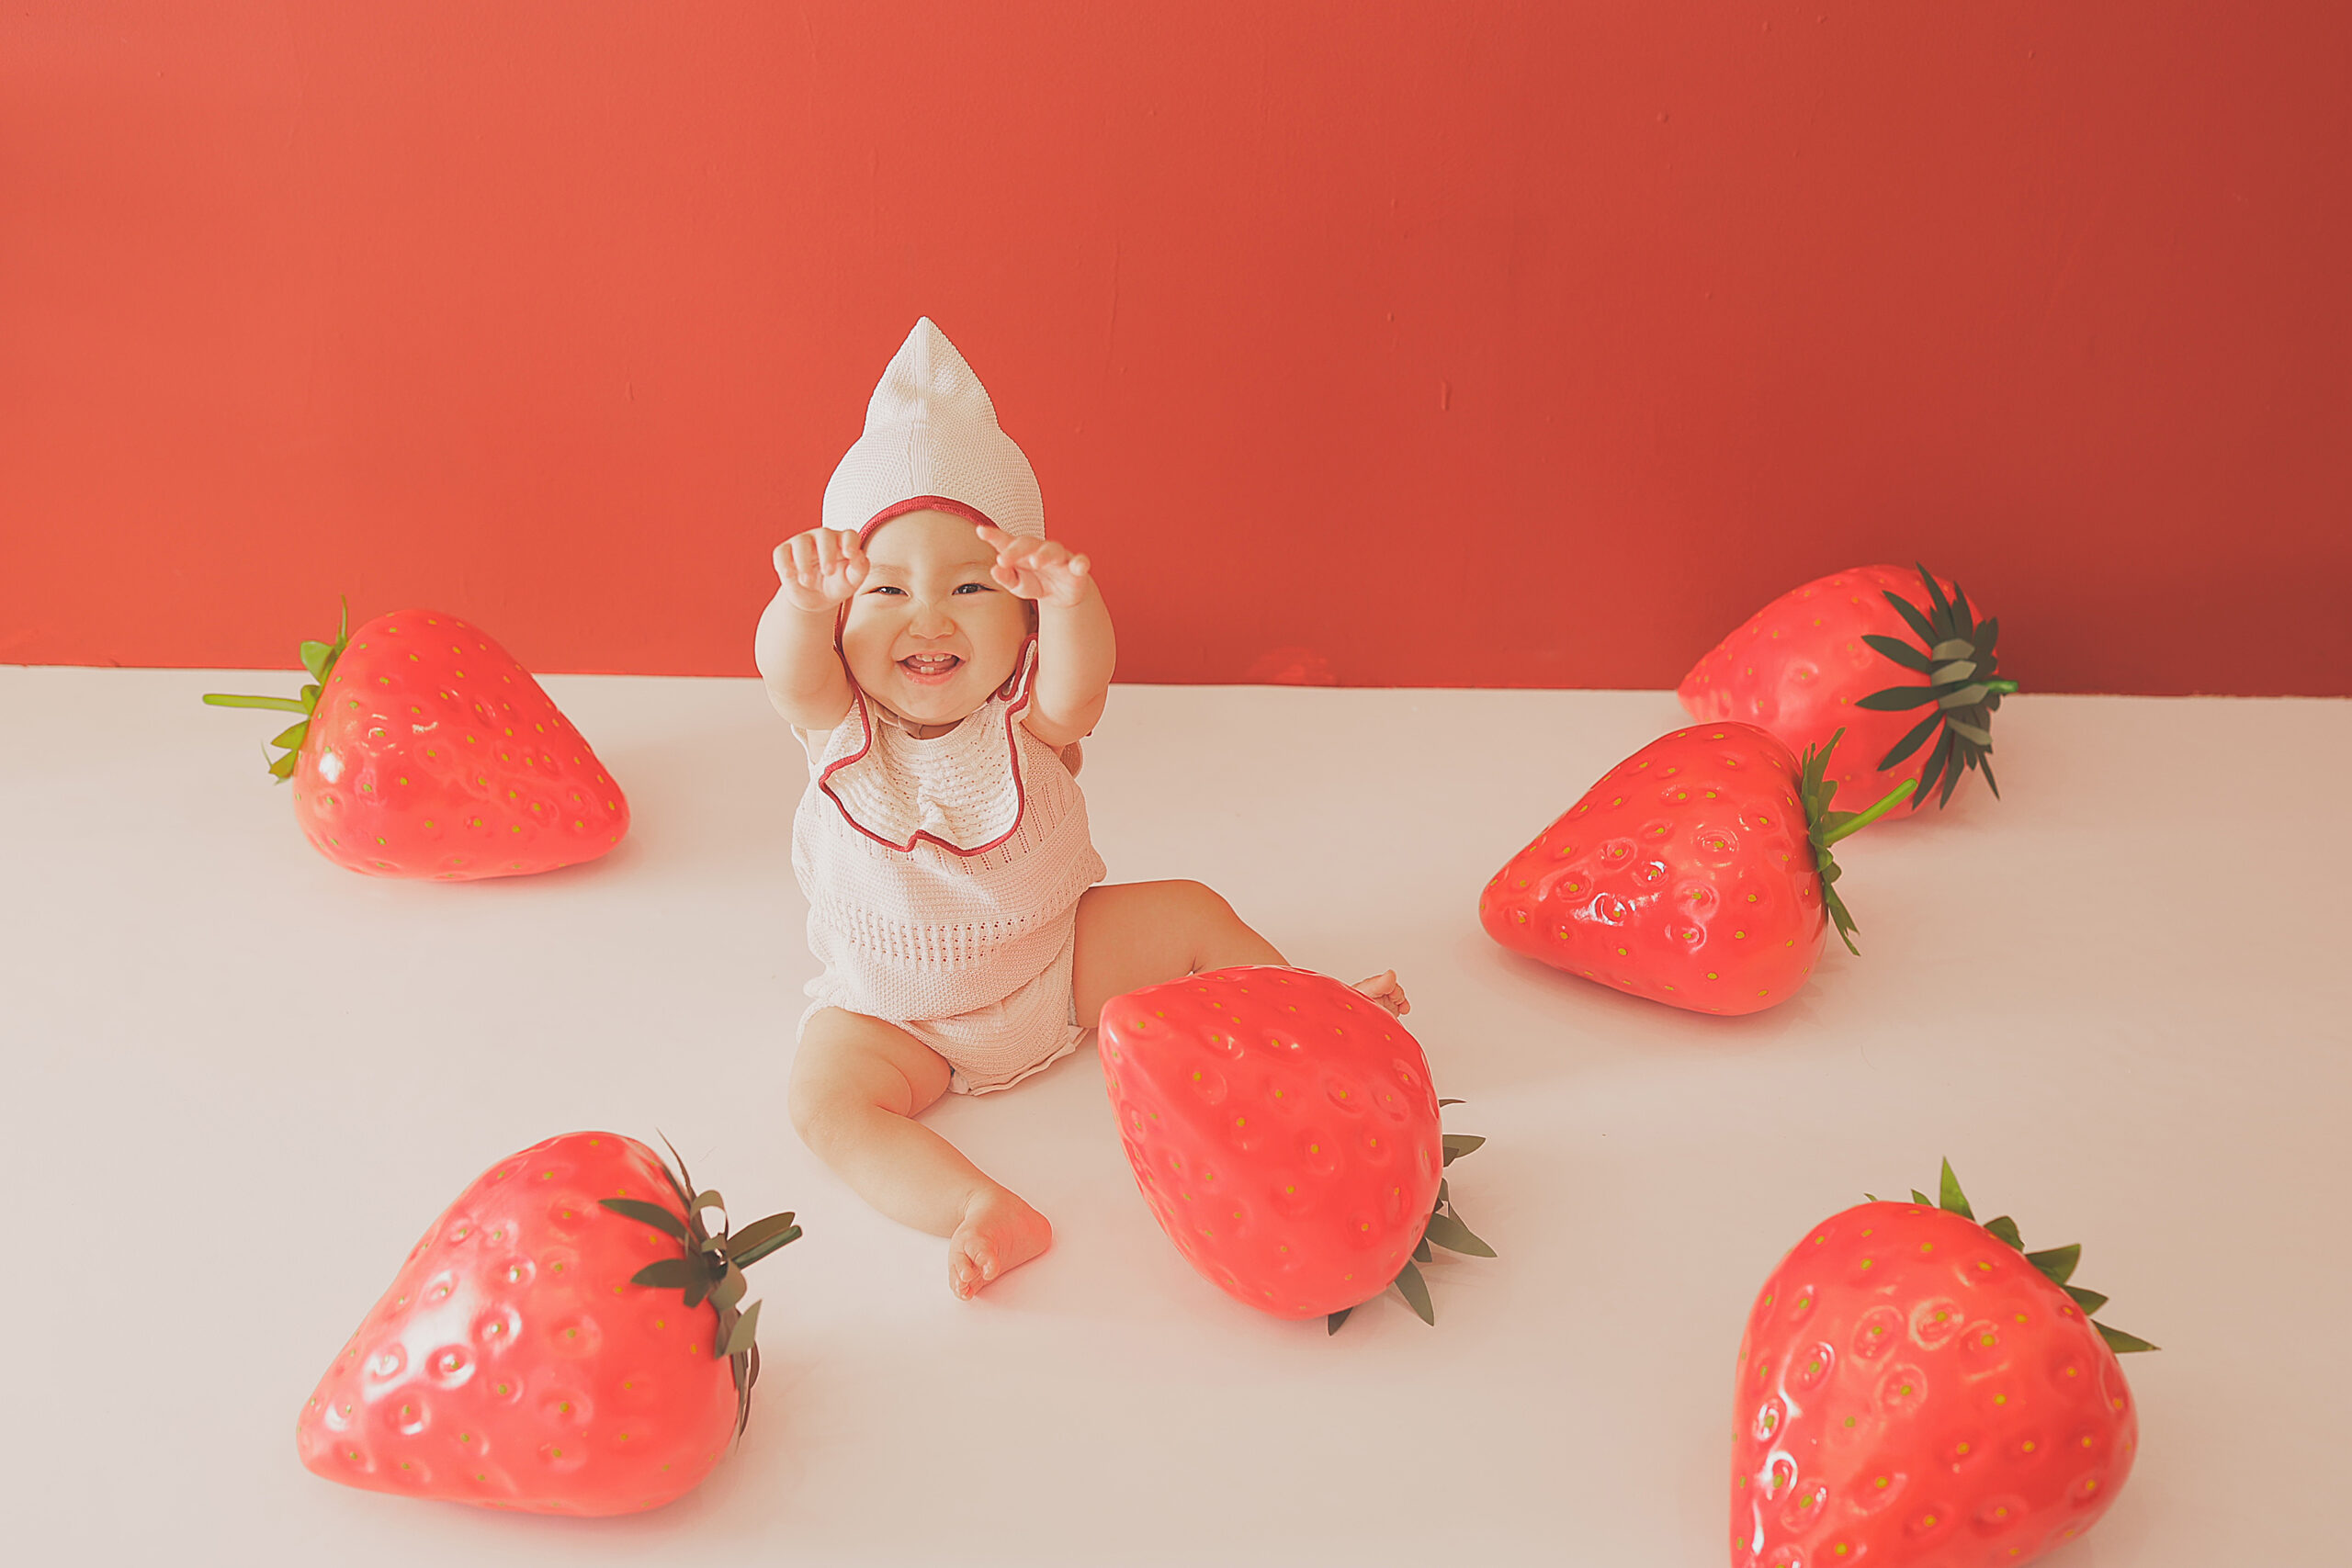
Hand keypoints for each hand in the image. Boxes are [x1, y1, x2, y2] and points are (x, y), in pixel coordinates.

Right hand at [774, 527, 868, 612]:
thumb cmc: (836, 585)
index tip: (850, 554)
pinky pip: (781, 552)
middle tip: (828, 572)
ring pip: (801, 542)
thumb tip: (860, 557)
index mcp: (842, 542)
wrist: (814, 599)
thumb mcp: (850, 582)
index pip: (849, 535)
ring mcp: (802, 543)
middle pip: (824, 535)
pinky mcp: (785, 552)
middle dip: (827, 553)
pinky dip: (784, 563)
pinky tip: (789, 576)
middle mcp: (822, 538)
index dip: (850, 542)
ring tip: (807, 581)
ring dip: (804, 562)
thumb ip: (859, 570)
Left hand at [977, 524, 1092, 609]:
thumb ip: (1006, 577)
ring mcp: (1060, 557)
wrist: (1062, 595)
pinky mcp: (1077, 568)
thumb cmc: (1036, 583)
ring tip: (1035, 562)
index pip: (1006, 541)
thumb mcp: (1018, 585)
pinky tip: (1079, 566)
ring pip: (1053, 550)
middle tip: (1002, 559)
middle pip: (1028, 544)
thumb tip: (994, 570)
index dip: (994, 536)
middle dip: (1015, 550)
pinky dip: (1080, 563)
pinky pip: (1080, 562)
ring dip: (1044, 555)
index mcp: (1022, 552)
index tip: (981, 532)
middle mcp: (1040, 549)